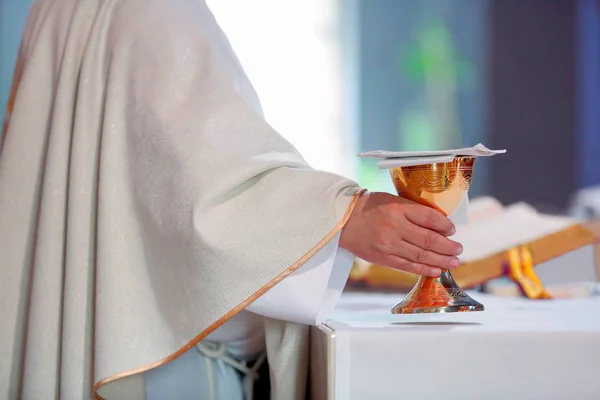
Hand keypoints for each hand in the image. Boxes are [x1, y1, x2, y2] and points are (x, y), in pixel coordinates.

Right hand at [340, 192, 462, 276]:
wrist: (343, 221)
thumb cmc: (369, 207)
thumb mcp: (392, 200)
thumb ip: (412, 210)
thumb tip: (437, 224)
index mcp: (398, 208)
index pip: (429, 218)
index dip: (445, 225)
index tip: (452, 229)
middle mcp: (395, 227)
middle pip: (428, 239)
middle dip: (448, 246)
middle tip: (459, 249)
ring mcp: (389, 244)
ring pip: (421, 255)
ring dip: (441, 260)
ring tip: (454, 262)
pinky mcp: (383, 258)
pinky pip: (408, 266)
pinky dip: (424, 269)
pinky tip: (436, 270)